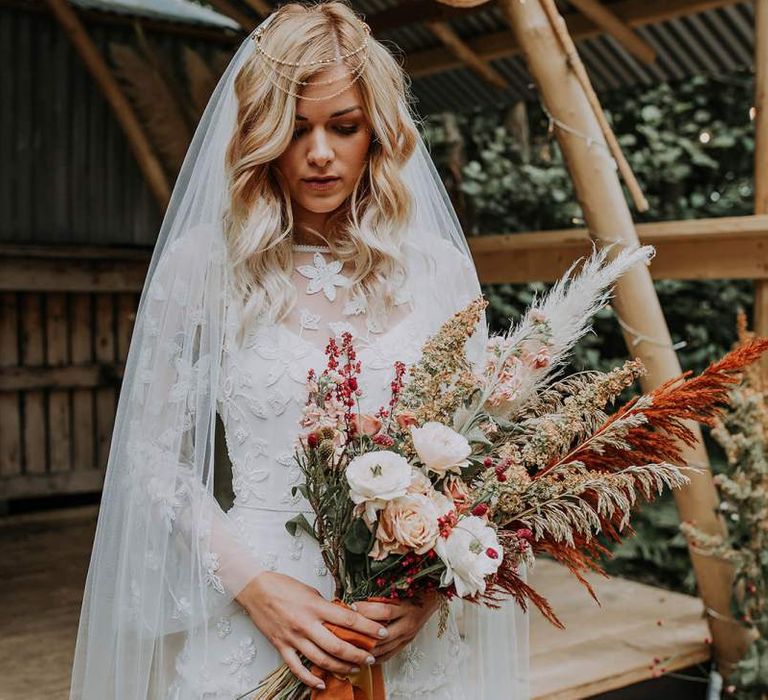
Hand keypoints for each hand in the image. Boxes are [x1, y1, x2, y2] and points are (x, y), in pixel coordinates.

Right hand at [236, 572, 389, 689]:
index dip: (368, 628)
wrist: (255, 589)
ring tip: (354, 668)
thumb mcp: (310, 591)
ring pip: (321, 660)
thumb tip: (343, 616)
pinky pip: (297, 668)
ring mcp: (293, 637)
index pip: (348, 620)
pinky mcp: (281, 646)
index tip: (382, 632)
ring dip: (340, 667)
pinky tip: (322, 683)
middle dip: (358, 654)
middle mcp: (306, 624)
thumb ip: (326, 606)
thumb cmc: (283, 586)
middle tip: (371, 657)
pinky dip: (310, 678)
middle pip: (338, 646)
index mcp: (315, 607)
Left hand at [354, 591, 441, 663]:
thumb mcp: (400, 590)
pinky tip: (364, 656)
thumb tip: (359, 598)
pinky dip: (375, 657)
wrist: (431, 600)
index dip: (367, 610)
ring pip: (384, 648)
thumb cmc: (414, 592)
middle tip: (346, 632)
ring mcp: (407, 636)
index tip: (352, 606)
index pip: (384, 611)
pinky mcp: (406, 644)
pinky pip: (389, 655)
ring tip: (350, 647)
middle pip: (383, 634)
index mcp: (406, 608)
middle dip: (363, 634)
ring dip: (367, 649)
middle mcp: (407, 624)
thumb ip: (382, 596)